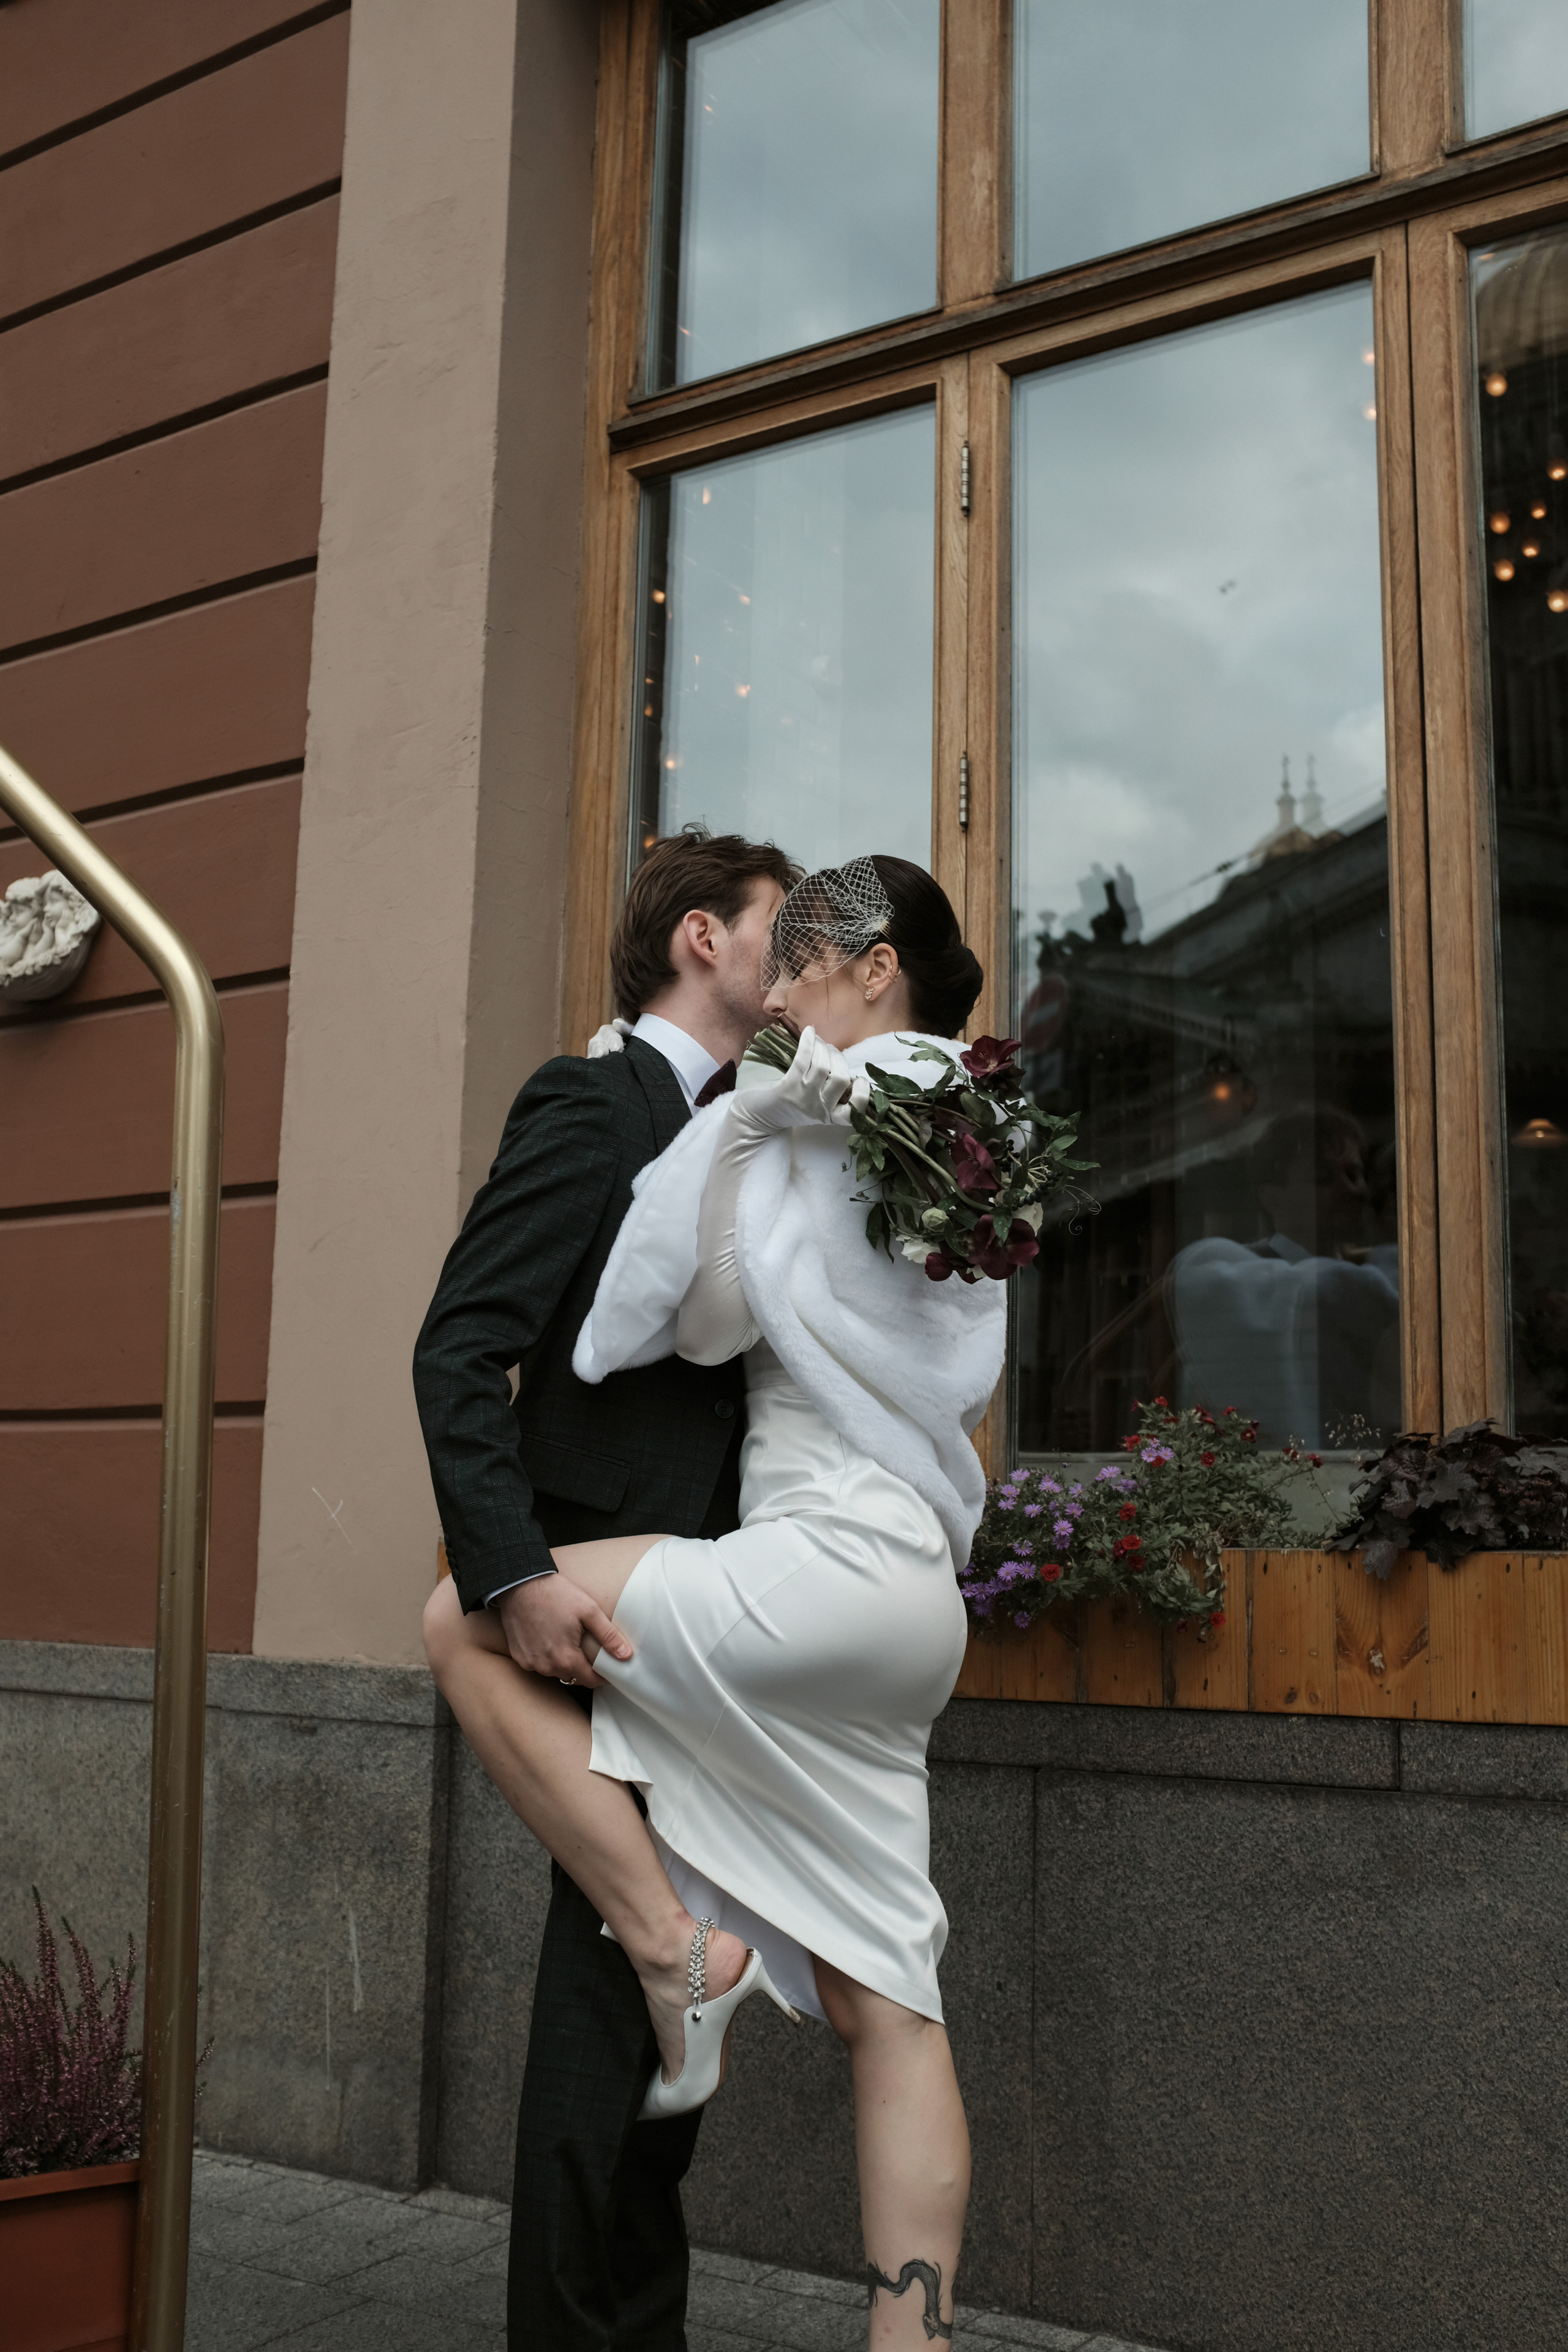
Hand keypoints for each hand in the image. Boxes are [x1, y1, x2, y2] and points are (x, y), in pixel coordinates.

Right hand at [495, 1574, 632, 1688]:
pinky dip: (546, 1656)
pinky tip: (548, 1638)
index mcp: (565, 1658)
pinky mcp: (518, 1656)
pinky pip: (538, 1664)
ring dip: (563, 1662)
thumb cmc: (555, 1594)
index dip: (602, 1676)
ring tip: (567, 1641)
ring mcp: (530, 1663)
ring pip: (554, 1671)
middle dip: (583, 1667)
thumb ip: (608, 1636)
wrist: (520, 1584)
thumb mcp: (588, 1610)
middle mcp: (546, 1666)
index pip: (590, 1681)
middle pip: (572, 1676)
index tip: (608, 1668)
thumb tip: (626, 1656)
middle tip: (587, 1648)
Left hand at [733, 1026, 863, 1133]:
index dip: (863, 1093)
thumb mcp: (815, 1105)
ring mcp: (804, 1099)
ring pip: (824, 1066)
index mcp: (830, 1116)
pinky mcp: (788, 1088)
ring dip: (824, 1047)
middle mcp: (820, 1109)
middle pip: (842, 1079)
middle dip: (839, 1058)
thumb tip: (843, 1064)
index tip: (860, 1080)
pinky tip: (809, 1032)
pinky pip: (804, 1059)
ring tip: (819, 1042)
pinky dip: (809, 1041)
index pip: (856, 1110)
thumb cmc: (788, 1106)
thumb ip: (830, 1092)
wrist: (756, 1117)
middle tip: (831, 1051)